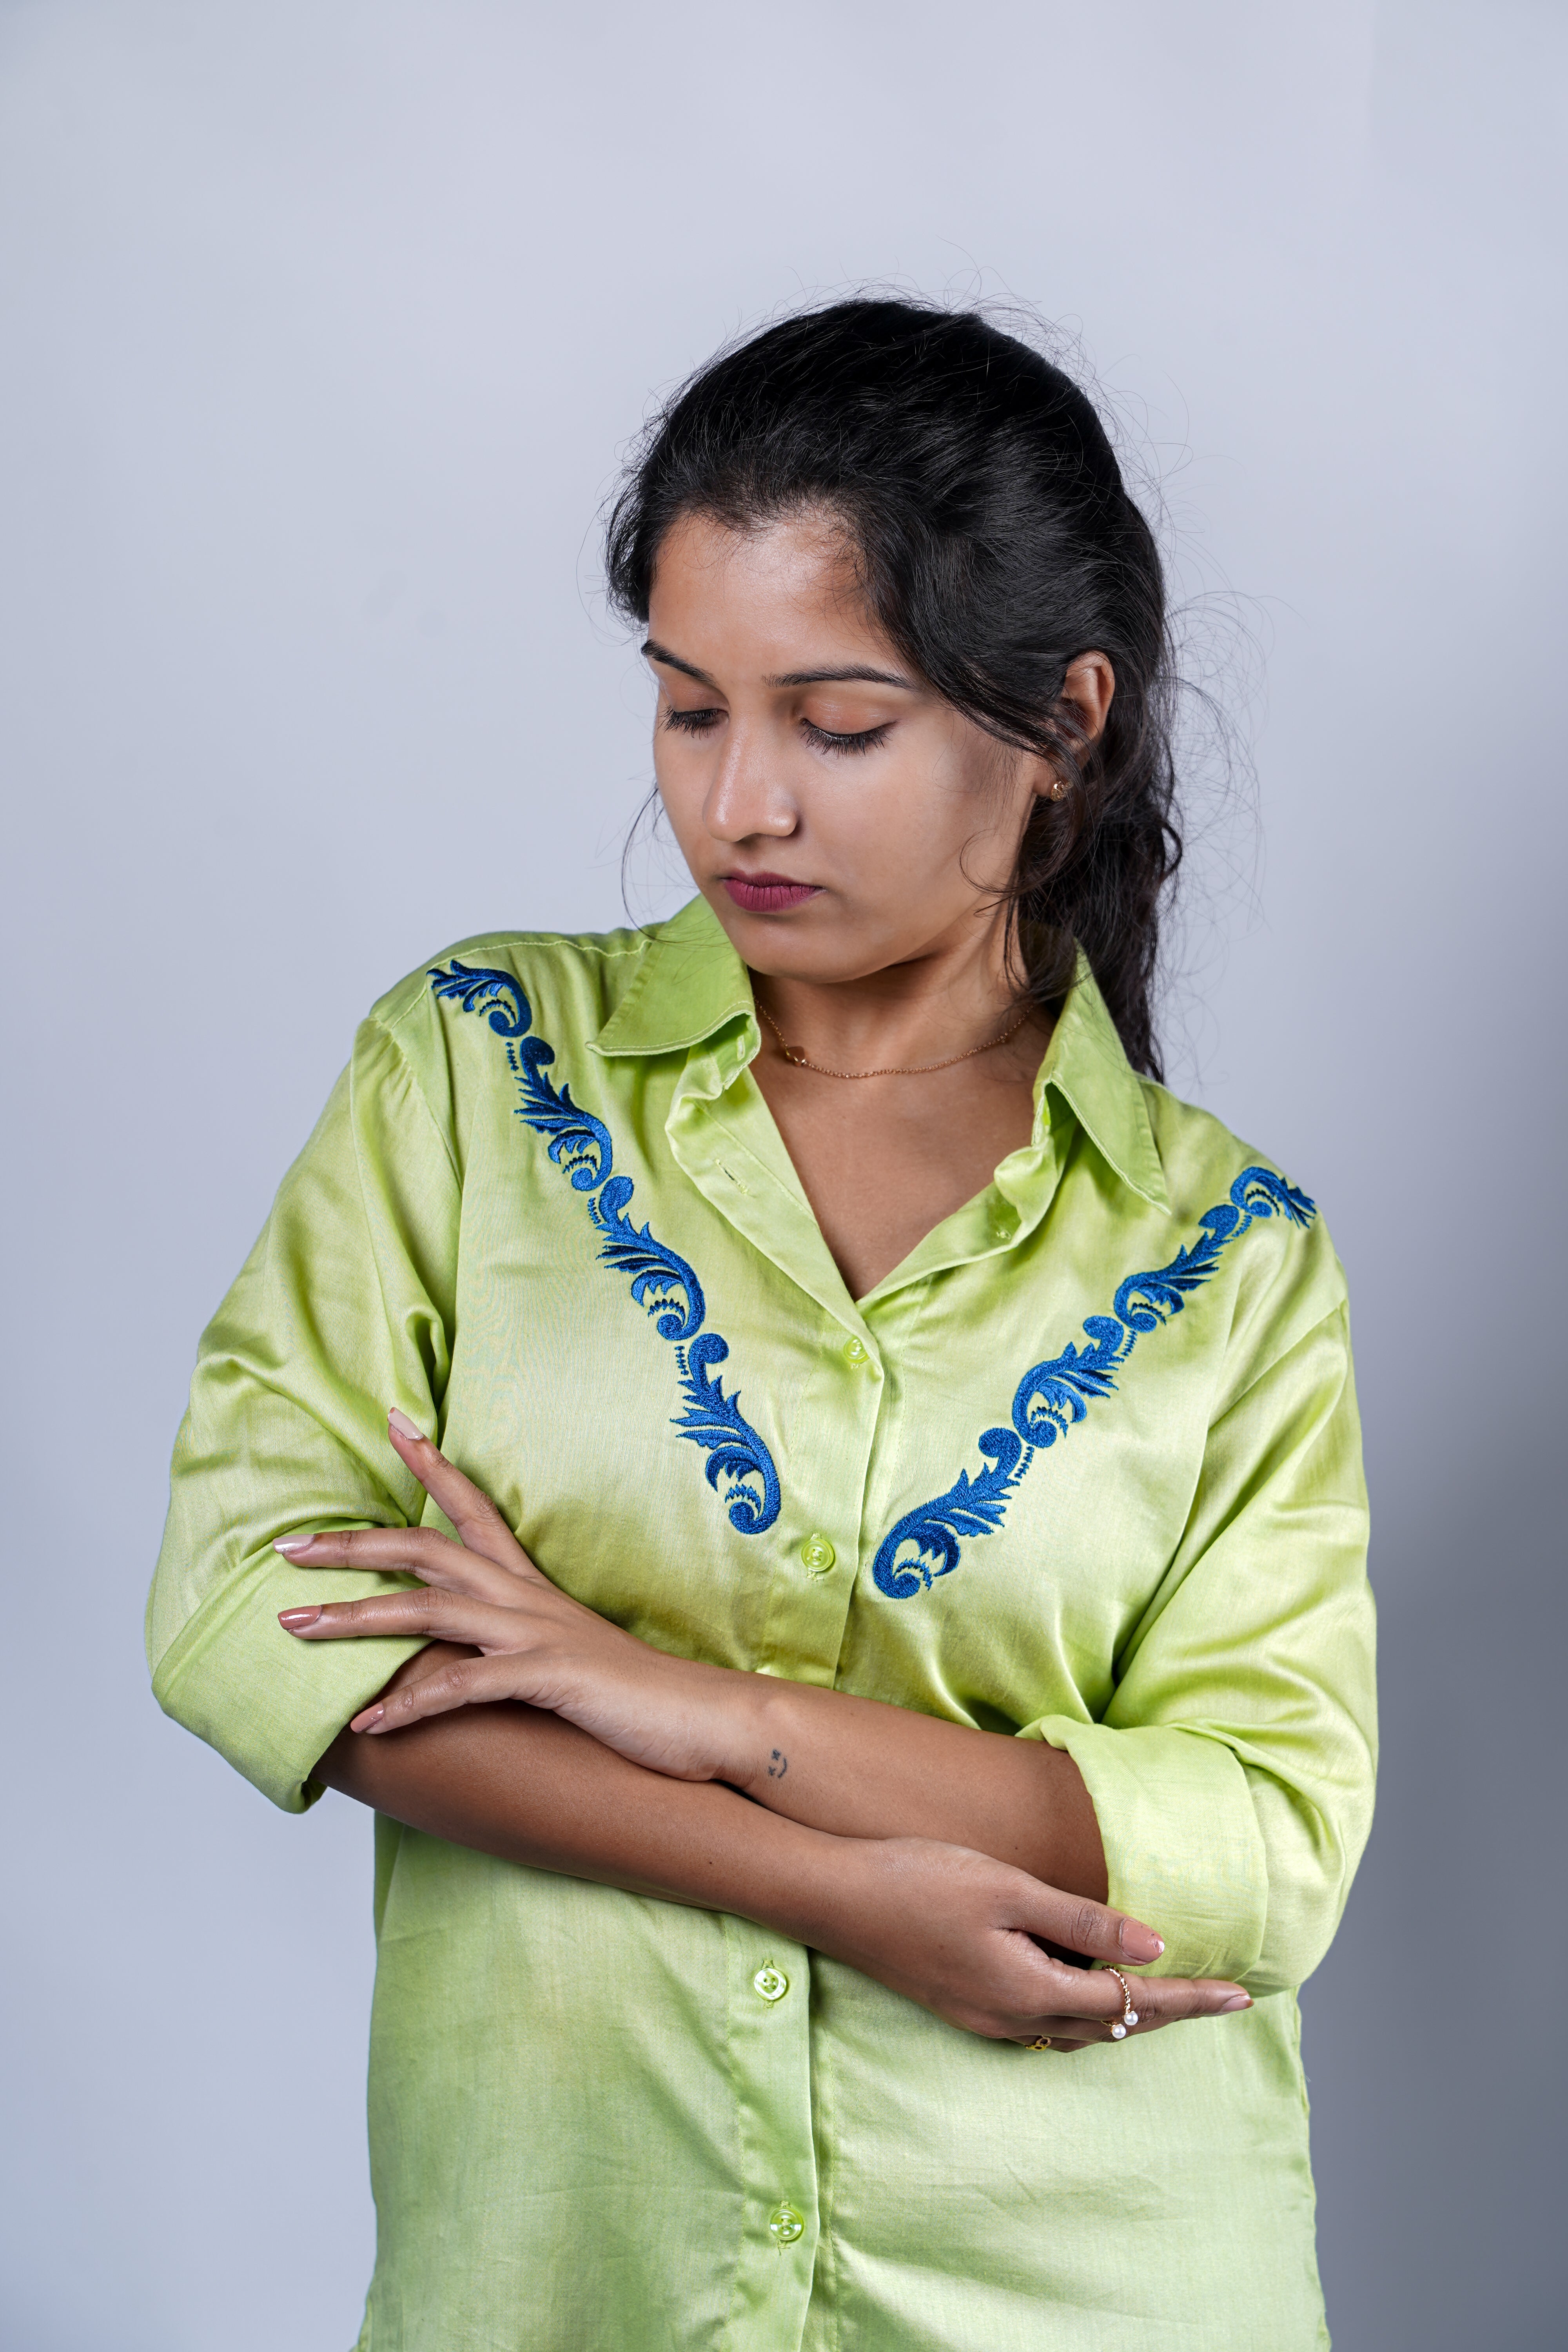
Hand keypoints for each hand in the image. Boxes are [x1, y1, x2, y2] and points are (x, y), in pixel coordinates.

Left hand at [275, 1410, 750, 1778]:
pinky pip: (464, 1688)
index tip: (391, 1422)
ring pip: (430, 1609)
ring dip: (354, 1618)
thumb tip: (465, 1647)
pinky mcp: (549, 1679)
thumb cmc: (634, 1695)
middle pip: (427, 1549)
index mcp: (530, 1586)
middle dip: (353, 1546)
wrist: (704, 1718)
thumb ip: (513, 1641)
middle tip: (287, 1546)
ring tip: (292, 1627)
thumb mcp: (563, 1653)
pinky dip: (411, 1704)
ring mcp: (537, 1635)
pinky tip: (369, 1723)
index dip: (430, 1464)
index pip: (471, 1507)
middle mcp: (526, 1599)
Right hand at [808, 1835, 1251, 2048]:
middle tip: (1220, 1998)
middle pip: (1111, 2025)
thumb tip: (1153, 1945)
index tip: (1241, 1996)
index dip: (1190, 1998)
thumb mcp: (1008, 1888)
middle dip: (1168, 2011)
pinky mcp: (964, 2004)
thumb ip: (1082, 1921)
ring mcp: (984, 2017)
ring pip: (1077, 2029)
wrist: (833, 1898)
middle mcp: (1012, 2018)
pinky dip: (1082, 2009)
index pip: (1132, 2002)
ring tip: (1167, 1992)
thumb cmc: (919, 1880)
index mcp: (1031, 1990)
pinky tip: (1086, 1985)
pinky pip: (1044, 2021)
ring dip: (1125, 2014)